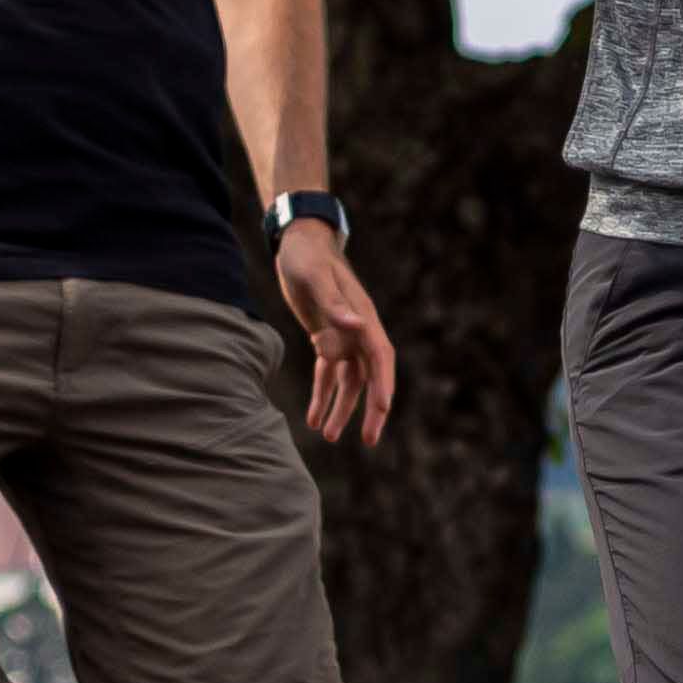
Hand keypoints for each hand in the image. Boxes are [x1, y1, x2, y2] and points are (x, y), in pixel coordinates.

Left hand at [276, 219, 397, 446]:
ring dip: (341, 408)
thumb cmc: (308, 256)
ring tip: (329, 436)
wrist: (299, 242)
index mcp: (363, 317)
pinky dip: (321, 395)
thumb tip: (356, 327)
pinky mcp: (327, 338)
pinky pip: (328, 373)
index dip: (383, 384)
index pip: (380, 356)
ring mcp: (345, 336)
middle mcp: (359, 331)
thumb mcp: (316, 277)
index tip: (382, 410)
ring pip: (348, 381)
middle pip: (371, 376)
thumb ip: (335, 303)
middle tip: (370, 440)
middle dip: (372, 409)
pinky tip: (313, 418)